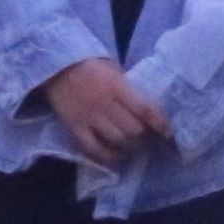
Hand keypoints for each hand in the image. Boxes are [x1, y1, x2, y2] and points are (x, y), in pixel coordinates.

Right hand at [39, 58, 169, 170]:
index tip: (167, 133)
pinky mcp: (75, 128)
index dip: (159, 123)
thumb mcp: (114, 71)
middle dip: (143, 136)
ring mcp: (89, 117)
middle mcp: (105, 103)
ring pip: (117, 140)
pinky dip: (108, 156)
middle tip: (146, 138)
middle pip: (133, 129)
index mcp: (118, 86)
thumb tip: (148, 111)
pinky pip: (94, 149)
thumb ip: (129, 89)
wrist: (57, 68)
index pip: (144, 109)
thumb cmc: (91, 68)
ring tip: (132, 147)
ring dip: (129, 147)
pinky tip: (116, 156)